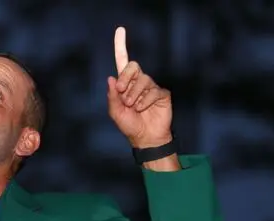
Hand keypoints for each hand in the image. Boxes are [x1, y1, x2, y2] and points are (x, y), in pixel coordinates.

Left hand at [107, 27, 172, 147]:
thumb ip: (112, 96)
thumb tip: (111, 77)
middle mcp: (138, 82)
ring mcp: (151, 86)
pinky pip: (153, 90)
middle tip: (122, 93)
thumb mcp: (115, 112)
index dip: (120, 45)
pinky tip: (144, 108)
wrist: (145, 137)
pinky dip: (146, 101)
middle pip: (132, 66)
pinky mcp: (162, 93)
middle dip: (126, 78)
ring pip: (143, 79)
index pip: (122, 62)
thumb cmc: (129, 125)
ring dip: (135, 94)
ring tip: (134, 106)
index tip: (120, 30)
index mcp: (125, 84)